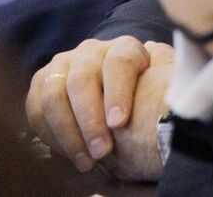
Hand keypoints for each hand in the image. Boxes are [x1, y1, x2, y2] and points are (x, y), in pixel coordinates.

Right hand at [27, 36, 172, 180]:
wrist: (120, 98)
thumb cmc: (147, 100)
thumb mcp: (163, 88)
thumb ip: (168, 86)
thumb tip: (176, 99)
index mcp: (126, 49)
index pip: (120, 62)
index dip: (118, 91)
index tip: (119, 123)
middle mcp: (92, 51)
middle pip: (82, 79)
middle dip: (89, 120)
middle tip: (101, 153)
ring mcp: (64, 64)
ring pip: (54, 93)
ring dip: (67, 132)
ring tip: (86, 163)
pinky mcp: (43, 81)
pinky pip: (35, 106)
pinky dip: (48, 133)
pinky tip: (68, 154)